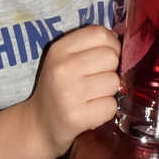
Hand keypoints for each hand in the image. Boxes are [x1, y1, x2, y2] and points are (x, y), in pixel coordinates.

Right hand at [26, 24, 120, 157]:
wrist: (39, 124)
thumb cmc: (58, 87)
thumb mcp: (64, 59)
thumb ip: (89, 45)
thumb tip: (119, 39)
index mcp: (59, 49)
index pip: (100, 34)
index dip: (111, 45)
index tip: (104, 58)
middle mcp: (63, 69)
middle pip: (111, 57)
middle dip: (110, 69)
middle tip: (96, 81)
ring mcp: (69, 94)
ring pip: (114, 82)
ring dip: (109, 91)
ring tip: (93, 97)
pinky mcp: (77, 117)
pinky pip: (111, 106)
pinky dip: (106, 110)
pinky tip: (92, 111)